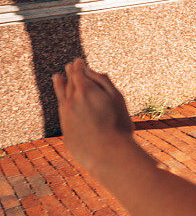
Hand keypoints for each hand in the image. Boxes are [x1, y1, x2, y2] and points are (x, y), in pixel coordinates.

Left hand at [52, 58, 133, 176]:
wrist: (108, 154)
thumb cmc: (117, 124)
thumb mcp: (116, 97)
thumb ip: (102, 81)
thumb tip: (90, 70)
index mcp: (84, 90)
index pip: (77, 72)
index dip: (78, 65)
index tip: (78, 61)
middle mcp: (71, 101)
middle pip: (69, 83)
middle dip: (70, 74)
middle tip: (69, 66)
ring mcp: (66, 116)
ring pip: (61, 97)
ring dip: (60, 85)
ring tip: (57, 77)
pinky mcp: (65, 131)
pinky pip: (63, 112)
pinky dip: (63, 103)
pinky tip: (64, 102)